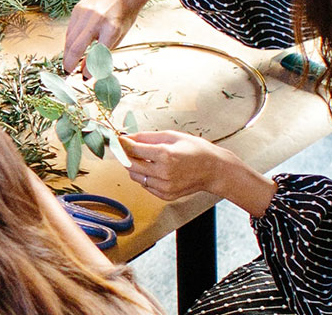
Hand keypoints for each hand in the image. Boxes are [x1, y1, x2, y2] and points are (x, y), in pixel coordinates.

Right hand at [63, 0, 141, 72]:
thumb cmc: (124, 16)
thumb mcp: (119, 36)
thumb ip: (103, 52)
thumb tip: (87, 71)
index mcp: (112, 28)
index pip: (98, 53)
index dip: (90, 68)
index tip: (85, 78)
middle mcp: (96, 20)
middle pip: (77, 46)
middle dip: (70, 62)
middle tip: (68, 73)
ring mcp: (84, 13)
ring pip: (69, 38)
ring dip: (67, 53)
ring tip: (69, 64)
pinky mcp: (77, 8)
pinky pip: (70, 29)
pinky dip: (69, 41)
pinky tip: (70, 49)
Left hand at [121, 130, 273, 213]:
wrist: (214, 170)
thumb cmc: (195, 149)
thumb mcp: (172, 136)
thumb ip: (147, 137)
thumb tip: (128, 137)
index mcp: (165, 155)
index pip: (133, 150)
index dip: (122, 143)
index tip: (117, 139)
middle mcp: (163, 173)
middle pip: (130, 165)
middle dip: (125, 155)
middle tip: (125, 147)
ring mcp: (165, 187)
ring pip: (136, 177)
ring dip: (134, 167)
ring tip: (144, 158)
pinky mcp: (166, 195)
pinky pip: (145, 186)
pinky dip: (145, 177)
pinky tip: (155, 169)